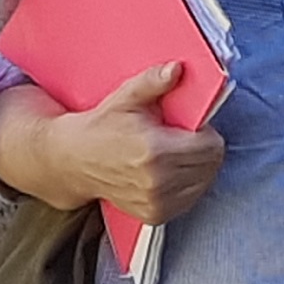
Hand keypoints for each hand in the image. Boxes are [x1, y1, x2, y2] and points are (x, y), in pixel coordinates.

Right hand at [50, 63, 223, 226]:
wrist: (72, 161)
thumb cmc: (101, 127)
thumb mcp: (125, 97)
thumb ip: (153, 82)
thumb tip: (176, 69)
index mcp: (155, 151)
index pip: (211, 146)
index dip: (205, 132)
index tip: (190, 126)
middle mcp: (158, 181)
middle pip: (211, 165)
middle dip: (203, 148)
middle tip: (182, 138)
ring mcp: (156, 202)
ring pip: (204, 182)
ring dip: (197, 167)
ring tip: (173, 154)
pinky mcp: (155, 214)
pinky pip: (190, 199)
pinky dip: (186, 186)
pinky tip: (168, 172)